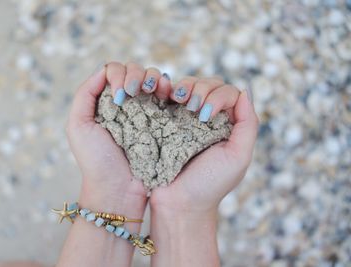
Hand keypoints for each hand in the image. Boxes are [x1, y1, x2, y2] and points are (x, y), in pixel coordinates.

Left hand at [65, 61, 170, 212]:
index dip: (119, 74)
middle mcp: (126, 103)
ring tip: (155, 91)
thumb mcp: (78, 125)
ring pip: (153, 79)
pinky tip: (168, 94)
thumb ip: (85, 94)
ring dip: (155, 79)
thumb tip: (105, 70)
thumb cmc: (96, 160)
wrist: (120, 189)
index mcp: (106, 102)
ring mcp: (146, 111)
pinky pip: (168, 95)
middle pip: (135, 71)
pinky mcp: (163, 121)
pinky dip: (169, 88)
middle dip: (137, 74)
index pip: (114, 71)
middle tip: (134, 92)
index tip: (121, 94)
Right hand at [150, 75, 258, 215]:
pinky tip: (165, 95)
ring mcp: (185, 118)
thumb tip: (245, 90)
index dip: (219, 96)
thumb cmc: (210, 184)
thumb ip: (248, 125)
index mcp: (228, 125)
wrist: (177, 203)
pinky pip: (167, 96)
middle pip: (209, 84)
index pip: (229, 94)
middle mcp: (208, 118)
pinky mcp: (165, 121)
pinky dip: (166, 89)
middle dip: (201, 89)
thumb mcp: (238, 156)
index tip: (206, 115)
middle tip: (193, 109)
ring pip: (189, 86)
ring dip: (185, 87)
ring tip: (178, 101)